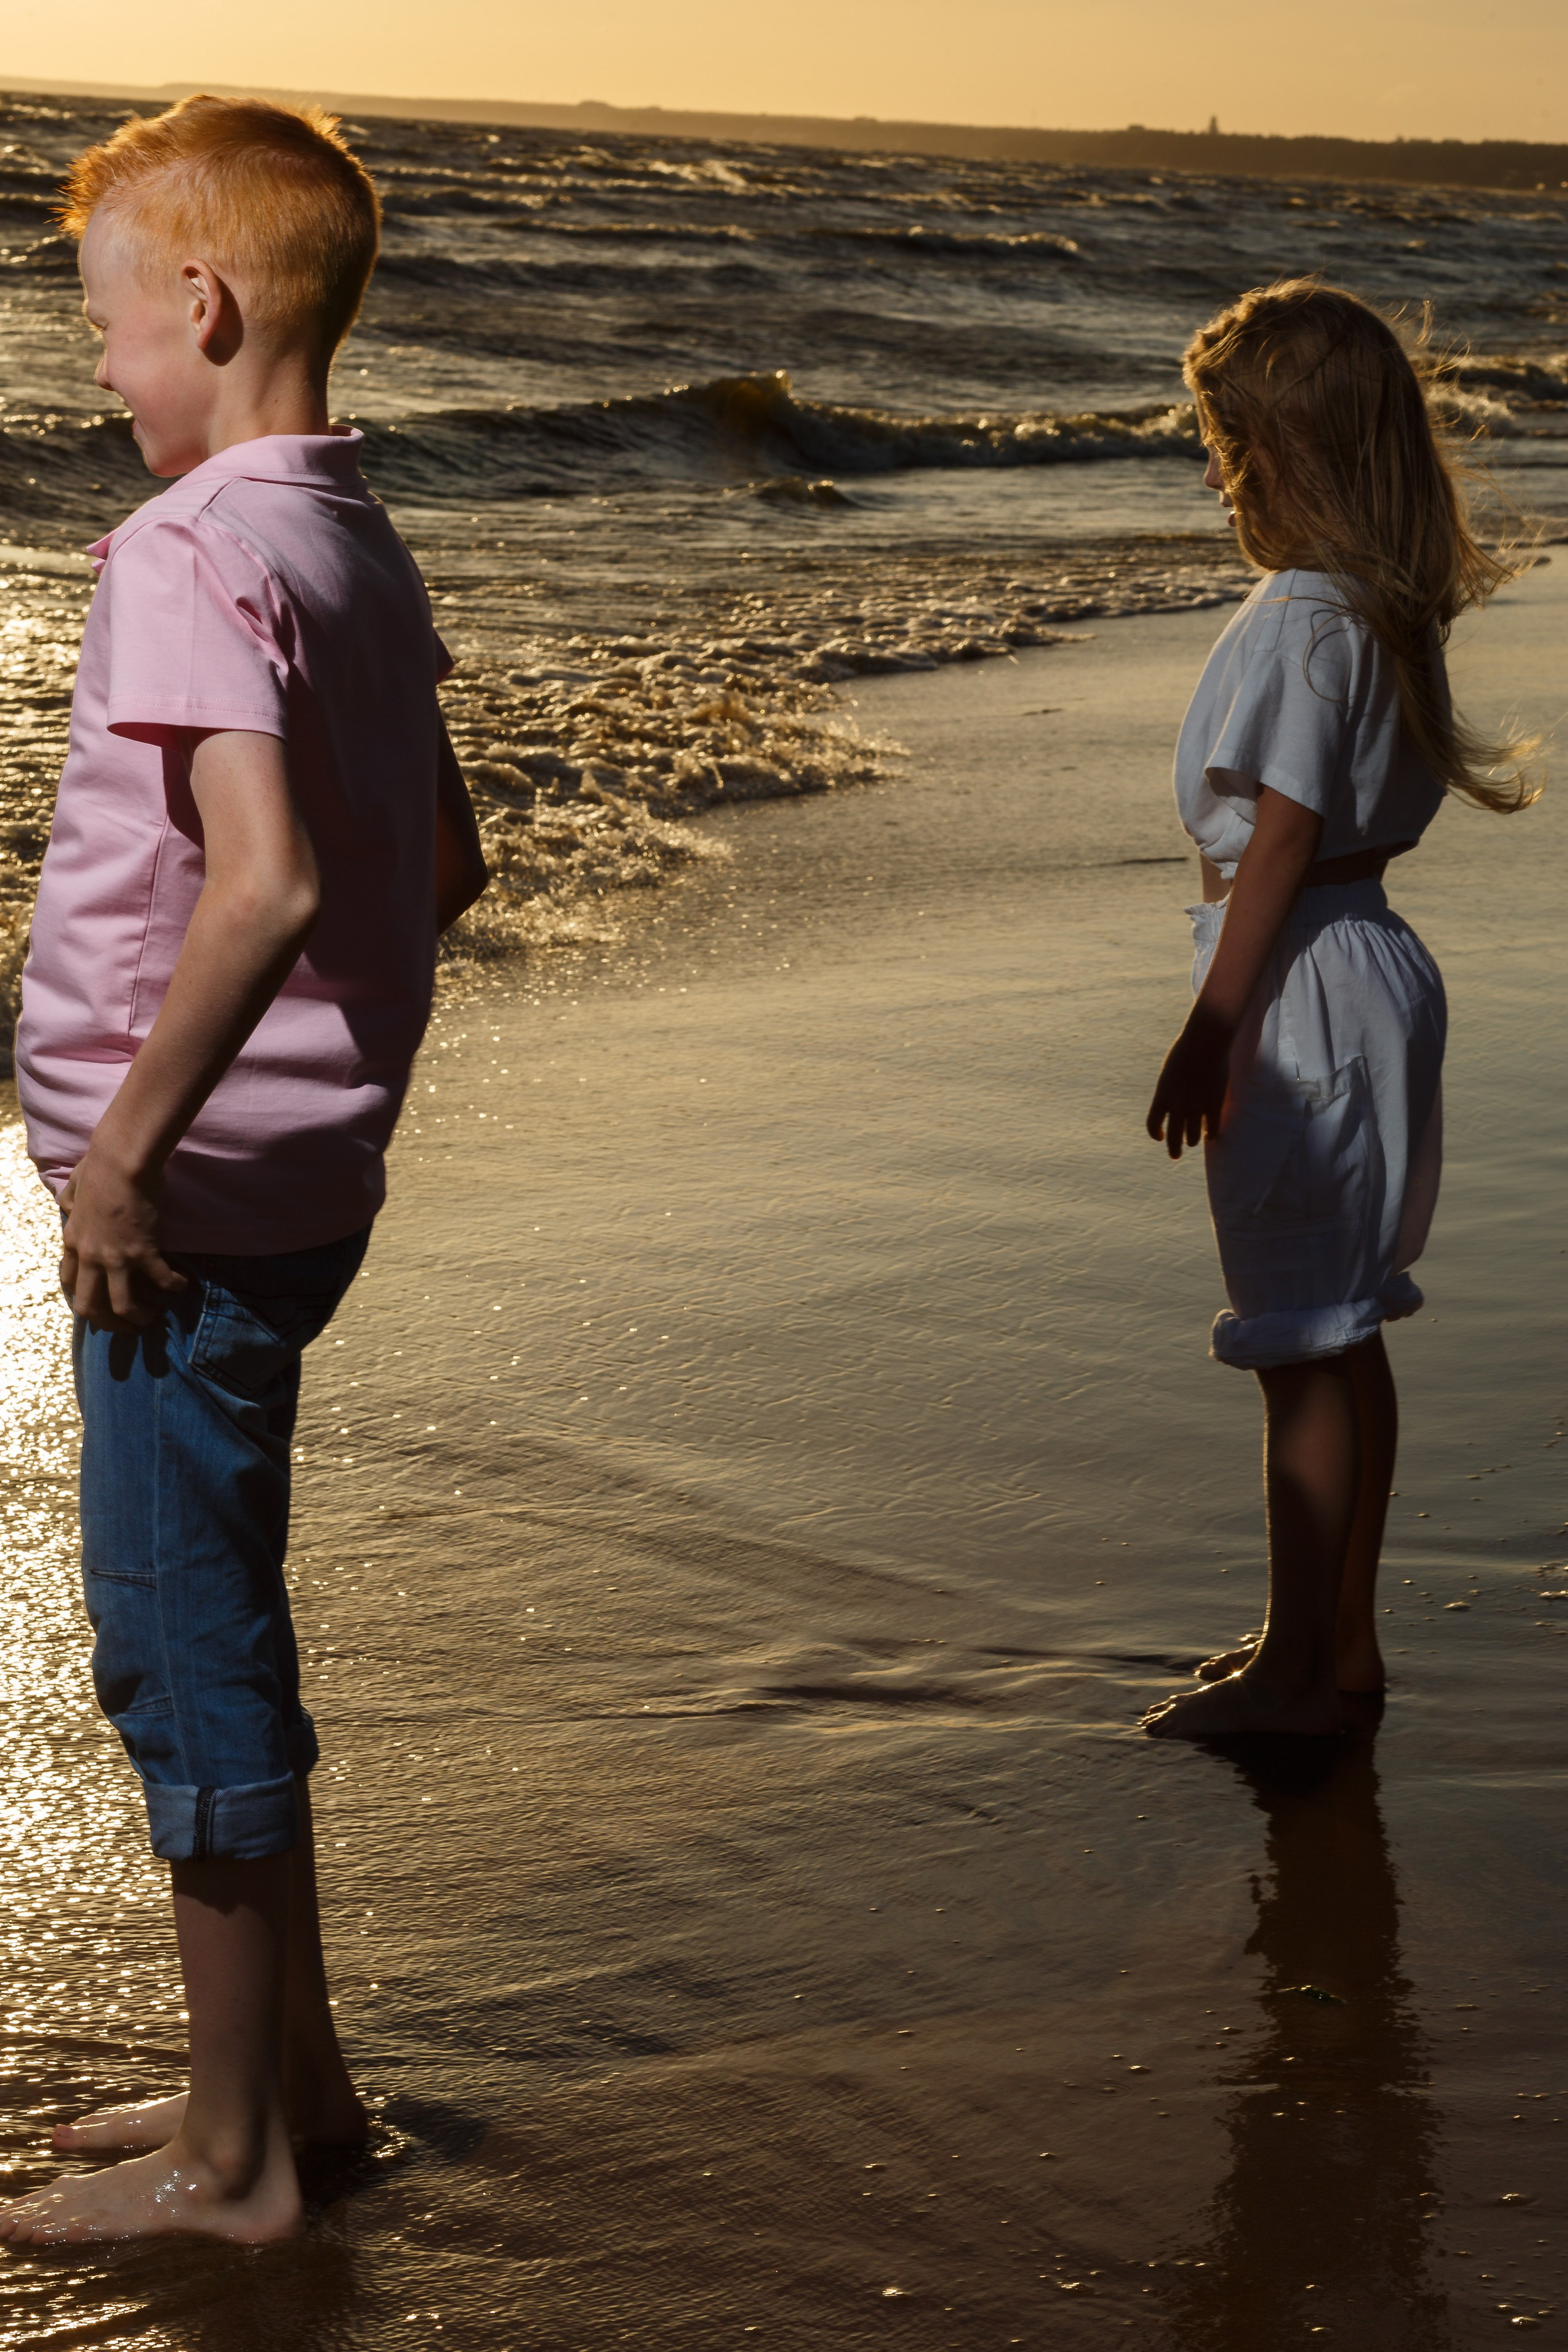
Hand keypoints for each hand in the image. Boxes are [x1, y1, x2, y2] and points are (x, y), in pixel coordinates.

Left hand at [59, 1147, 186, 1331]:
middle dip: (109, 1323)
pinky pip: (162, 1280)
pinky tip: (184, 1283)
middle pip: (88, 1307)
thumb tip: (69, 1206)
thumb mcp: (74, 1188)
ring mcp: (115, 1257)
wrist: (121, 1161)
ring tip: (154, 1315)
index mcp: (73, 1241)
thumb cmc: (99, 1167)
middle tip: (128, 1323)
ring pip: (122, 1306)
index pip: (69, 1283)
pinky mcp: (142, 1251)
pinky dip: (175, 1286)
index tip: (103, 1303)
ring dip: (139, 1317)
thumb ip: (70, 1201)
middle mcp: (90, 1256)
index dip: (85, 1299)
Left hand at [1146, 1009, 1231, 1159]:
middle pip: (1173, 1138)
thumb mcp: (1169, 1074)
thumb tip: (1171, 1108)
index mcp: (1162, 1096)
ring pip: (1192, 1138)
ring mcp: (1197, 1107)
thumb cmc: (1185, 1053)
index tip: (1160, 1137)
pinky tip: (1208, 1135)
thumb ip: (1169, 1092)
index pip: (1153, 1125)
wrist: (1205, 1042)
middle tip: (1174, 1156)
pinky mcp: (1214, 1105)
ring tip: (1192, 1140)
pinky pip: (1212, 1129)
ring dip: (1191, 1141)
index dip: (1155, 1134)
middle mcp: (1177, 1105)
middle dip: (1173, 1150)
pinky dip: (1210, 1135)